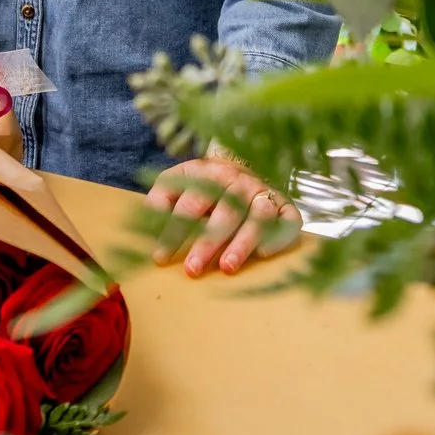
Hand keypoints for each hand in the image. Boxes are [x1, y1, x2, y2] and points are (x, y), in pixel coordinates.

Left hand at [146, 148, 301, 276]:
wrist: (241, 164)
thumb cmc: (203, 183)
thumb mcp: (178, 180)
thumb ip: (161, 197)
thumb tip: (146, 218)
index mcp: (209, 174)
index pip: (190, 203)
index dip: (174, 230)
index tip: (160, 258)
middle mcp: (240, 181)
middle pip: (225, 212)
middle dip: (207, 242)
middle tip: (192, 270)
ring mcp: (265, 192)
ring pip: (258, 216)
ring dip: (243, 242)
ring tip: (227, 267)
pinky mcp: (286, 206)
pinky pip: (289, 221)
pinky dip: (279, 236)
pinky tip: (264, 254)